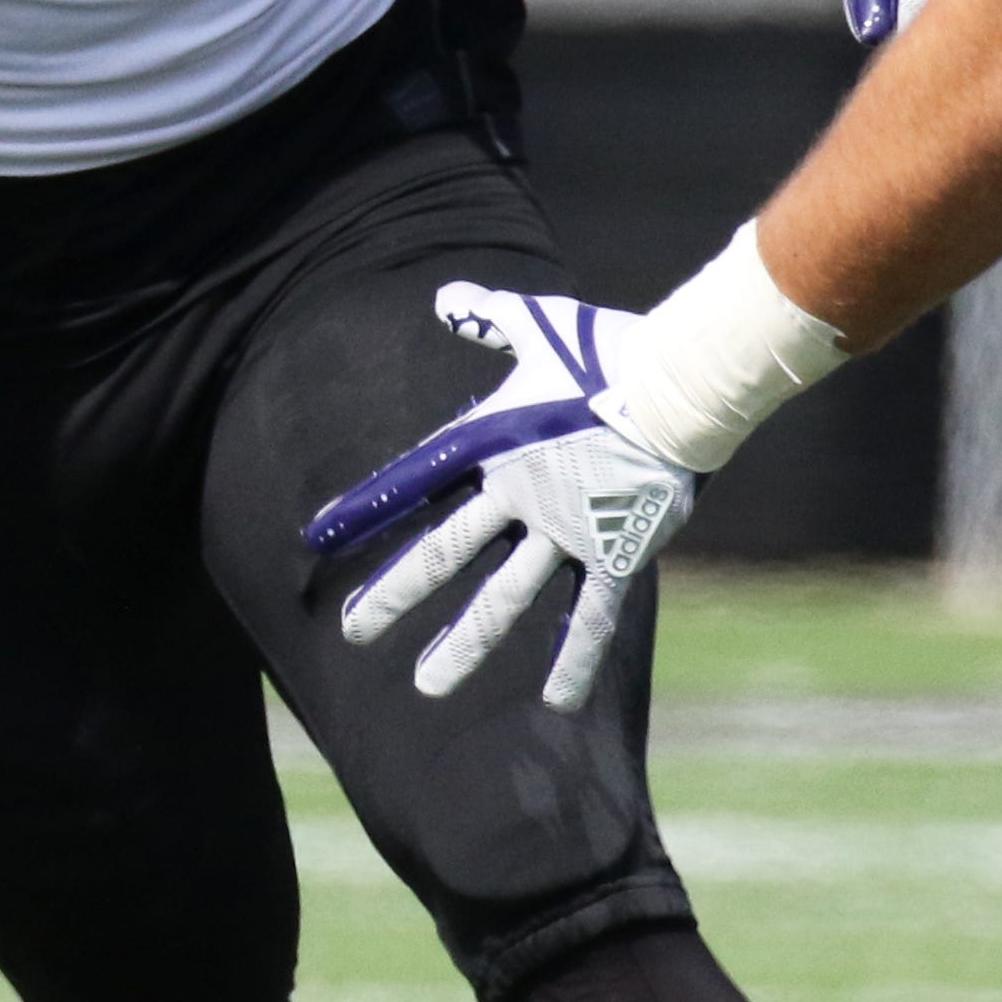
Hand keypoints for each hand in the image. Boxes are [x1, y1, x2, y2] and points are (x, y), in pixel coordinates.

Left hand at [298, 284, 695, 714]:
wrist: (685, 381)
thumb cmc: (611, 348)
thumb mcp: (538, 322)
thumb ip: (487, 316)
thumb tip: (444, 299)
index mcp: (492, 445)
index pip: (412, 481)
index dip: (365, 509)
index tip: (316, 538)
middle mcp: (519, 496)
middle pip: (445, 552)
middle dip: (397, 594)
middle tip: (352, 633)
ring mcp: (566, 530)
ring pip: (505, 598)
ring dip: (466, 644)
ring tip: (427, 688)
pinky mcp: (617, 551)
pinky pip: (593, 615)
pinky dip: (575, 658)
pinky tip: (555, 702)